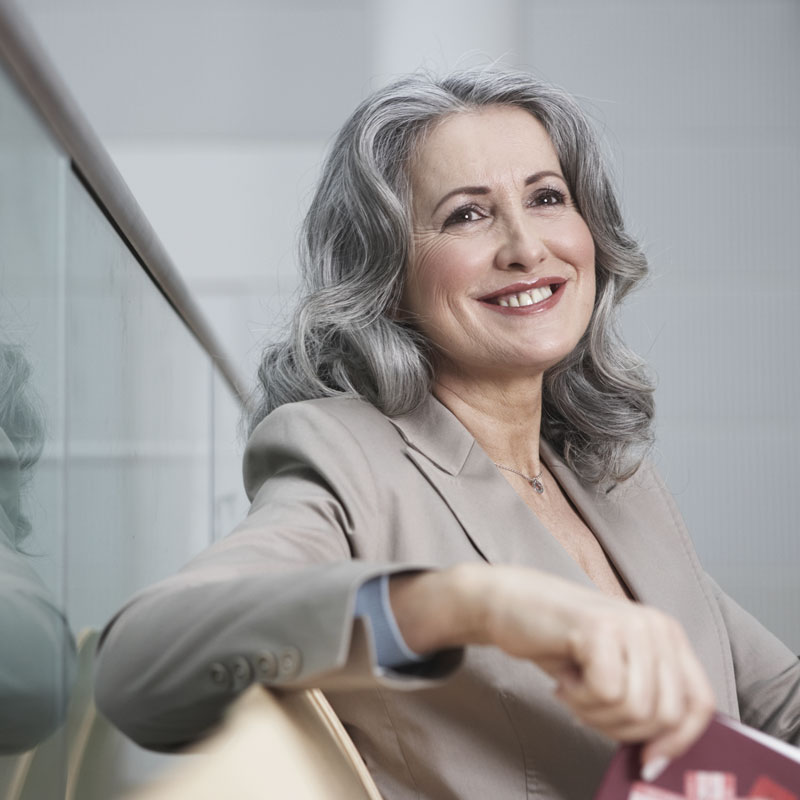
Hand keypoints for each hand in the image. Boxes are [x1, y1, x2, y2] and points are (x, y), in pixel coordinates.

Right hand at [390, 564, 715, 771]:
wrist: (509, 605)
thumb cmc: (559, 643)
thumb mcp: (614, 671)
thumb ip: (645, 699)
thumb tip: (662, 756)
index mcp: (667, 637)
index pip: (699, 703)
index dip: (678, 741)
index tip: (648, 761)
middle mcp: (656, 626)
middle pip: (665, 715)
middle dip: (621, 728)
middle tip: (588, 706)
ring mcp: (631, 624)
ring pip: (635, 709)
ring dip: (595, 712)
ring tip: (575, 686)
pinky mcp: (600, 628)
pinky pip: (605, 693)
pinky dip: (578, 697)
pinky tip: (564, 675)